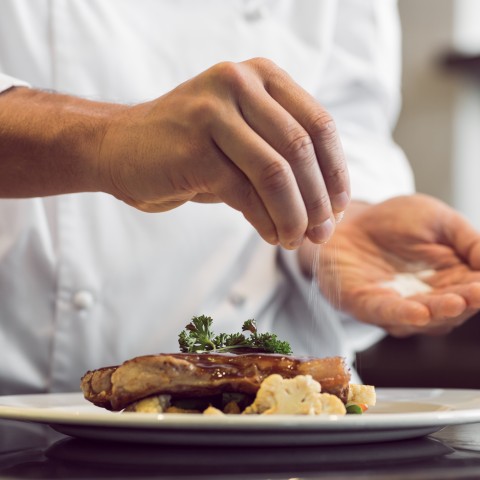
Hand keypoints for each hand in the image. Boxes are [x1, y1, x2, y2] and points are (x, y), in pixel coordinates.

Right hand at [98, 58, 348, 248]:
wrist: (119, 147)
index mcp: (260, 76)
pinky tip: (270, 235)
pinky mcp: (193, 148)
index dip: (336, 172)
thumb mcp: (241, 139)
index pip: (319, 125)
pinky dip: (265, 221)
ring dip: (294, 216)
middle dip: (318, 201)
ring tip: (294, 240)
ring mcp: (213, 112)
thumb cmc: (188, 149)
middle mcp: (238, 83)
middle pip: (301, 149)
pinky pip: (245, 193)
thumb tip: (328, 207)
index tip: (339, 207)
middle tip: (322, 234)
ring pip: (276, 172)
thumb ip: (281, 157)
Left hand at [300, 194, 479, 335]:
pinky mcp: (366, 305)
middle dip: (466, 302)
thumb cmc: (394, 220)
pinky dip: (401, 314)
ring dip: (438, 312)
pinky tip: (419, 312)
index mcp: (450, 280)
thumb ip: (469, 241)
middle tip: (476, 294)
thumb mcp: (438, 221)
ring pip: (422, 318)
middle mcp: (426, 299)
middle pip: (452, 309)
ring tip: (455, 303)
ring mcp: (396, 307)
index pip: (472, 290)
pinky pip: (385, 313)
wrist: (349, 219)